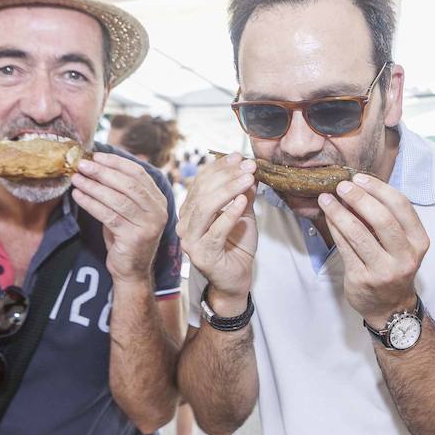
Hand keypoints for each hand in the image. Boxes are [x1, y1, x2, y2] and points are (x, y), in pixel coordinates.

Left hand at [71, 153, 168, 284]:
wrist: (131, 270)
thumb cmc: (126, 237)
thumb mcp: (129, 211)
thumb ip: (122, 191)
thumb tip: (97, 165)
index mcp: (158, 200)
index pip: (138, 173)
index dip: (117, 162)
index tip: (96, 156)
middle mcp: (158, 211)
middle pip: (128, 184)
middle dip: (103, 172)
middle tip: (82, 164)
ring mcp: (149, 225)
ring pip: (118, 199)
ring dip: (94, 186)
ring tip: (76, 178)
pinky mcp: (134, 237)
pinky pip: (109, 215)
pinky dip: (91, 203)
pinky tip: (78, 196)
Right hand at [177, 153, 256, 314]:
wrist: (236, 279)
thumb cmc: (237, 246)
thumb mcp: (243, 214)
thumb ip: (243, 194)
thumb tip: (249, 170)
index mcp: (190, 210)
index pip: (200, 182)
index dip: (219, 167)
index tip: (238, 156)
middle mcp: (185, 223)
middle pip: (201, 192)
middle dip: (226, 175)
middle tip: (248, 166)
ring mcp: (190, 240)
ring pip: (205, 207)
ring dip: (228, 190)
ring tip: (248, 179)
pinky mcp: (202, 255)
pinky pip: (215, 230)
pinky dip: (229, 214)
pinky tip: (242, 202)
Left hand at [318, 174, 428, 327]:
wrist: (390, 307)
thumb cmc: (394, 266)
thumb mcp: (401, 244)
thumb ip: (386, 218)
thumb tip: (358, 188)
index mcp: (419, 242)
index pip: (402, 206)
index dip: (379, 189)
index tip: (359, 178)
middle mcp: (405, 256)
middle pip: (382, 219)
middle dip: (359, 198)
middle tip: (342, 186)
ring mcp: (384, 270)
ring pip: (359, 233)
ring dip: (339, 212)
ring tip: (326, 199)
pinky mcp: (362, 278)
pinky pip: (345, 247)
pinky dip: (334, 228)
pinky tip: (328, 216)